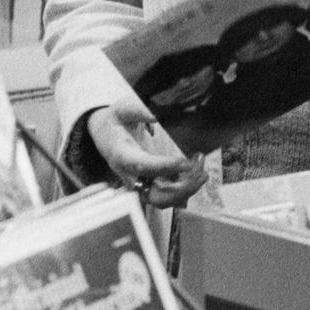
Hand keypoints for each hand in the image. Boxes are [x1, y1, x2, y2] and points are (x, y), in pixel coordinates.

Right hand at [85, 100, 207, 207]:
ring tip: (203, 172)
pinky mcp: (149, 186)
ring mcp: (139, 184)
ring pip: (164, 200)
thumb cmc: (116, 121)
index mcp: (121, 155)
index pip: (142, 166)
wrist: (106, 134)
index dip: (165, 167)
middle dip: (180, 189)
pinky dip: (185, 189)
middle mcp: (129, 176)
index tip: (186, 163)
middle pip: (154, 195)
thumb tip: (155, 115)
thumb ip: (138, 110)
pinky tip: (197, 173)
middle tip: (199, 171)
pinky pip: (168, 196)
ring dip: (186, 190)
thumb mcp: (123, 109)